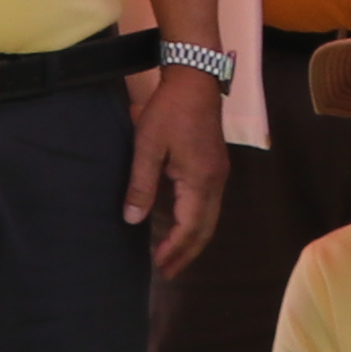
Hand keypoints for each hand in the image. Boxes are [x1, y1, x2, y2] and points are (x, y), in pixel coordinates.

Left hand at [125, 65, 227, 277]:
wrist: (194, 78)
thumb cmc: (169, 110)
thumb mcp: (147, 146)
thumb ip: (141, 185)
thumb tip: (132, 220)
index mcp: (200, 180)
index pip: (189, 227)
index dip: (174, 249)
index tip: (158, 266)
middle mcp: (215, 182)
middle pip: (206, 229)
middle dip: (188, 253)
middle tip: (169, 273)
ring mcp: (218, 174)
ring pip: (210, 218)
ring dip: (193, 239)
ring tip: (174, 256)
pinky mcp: (215, 166)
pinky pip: (209, 204)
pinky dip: (196, 222)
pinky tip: (181, 225)